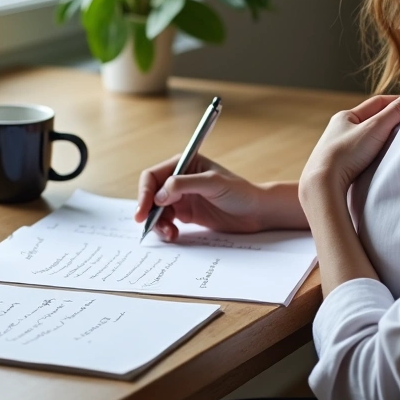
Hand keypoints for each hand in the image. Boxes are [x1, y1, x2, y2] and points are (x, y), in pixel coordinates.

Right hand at [134, 154, 277, 241]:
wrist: (256, 212)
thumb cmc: (239, 192)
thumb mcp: (213, 183)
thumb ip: (184, 184)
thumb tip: (159, 195)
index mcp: (183, 164)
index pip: (153, 176)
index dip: (144, 193)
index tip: (143, 211)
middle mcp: (179, 179)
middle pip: (151, 195)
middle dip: (148, 211)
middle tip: (148, 226)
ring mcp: (181, 197)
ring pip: (157, 210)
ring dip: (158, 223)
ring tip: (169, 234)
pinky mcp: (186, 213)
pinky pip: (167, 221)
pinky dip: (166, 229)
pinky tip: (173, 235)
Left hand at [301, 88, 399, 198]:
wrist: (322, 185)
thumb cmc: (346, 153)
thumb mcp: (375, 128)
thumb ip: (396, 111)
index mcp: (344, 117)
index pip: (377, 102)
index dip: (398, 101)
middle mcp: (339, 130)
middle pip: (371, 119)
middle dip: (390, 119)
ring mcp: (338, 148)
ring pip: (366, 137)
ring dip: (382, 137)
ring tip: (399, 141)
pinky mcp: (340, 166)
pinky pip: (361, 154)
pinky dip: (374, 152)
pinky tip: (381, 159)